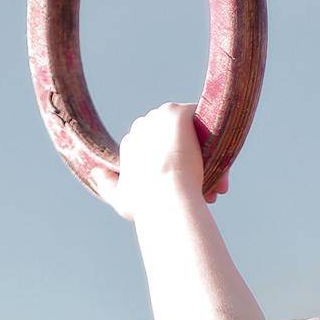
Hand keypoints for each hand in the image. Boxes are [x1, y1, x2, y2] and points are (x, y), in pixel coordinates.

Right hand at [94, 102, 229, 221]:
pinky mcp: (177, 113)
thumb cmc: (146, 206)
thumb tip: (95, 173)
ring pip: (190, 131)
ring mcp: (160, 117)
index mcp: (130, 144)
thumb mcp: (121, 198)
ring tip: (218, 186)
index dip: (176, 168)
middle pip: (175, 139)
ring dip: (206, 155)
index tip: (187, 189)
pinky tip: (224, 157)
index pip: (158, 148)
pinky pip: (199, 116)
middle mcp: (142, 126)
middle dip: (192, 162)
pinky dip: (211, 132)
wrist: (166, 198)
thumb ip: (108, 185)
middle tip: (208, 191)